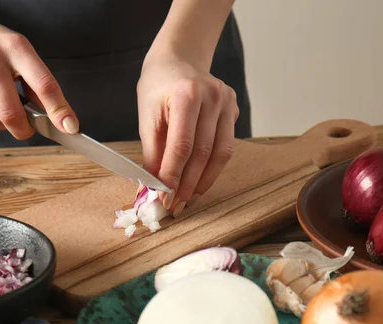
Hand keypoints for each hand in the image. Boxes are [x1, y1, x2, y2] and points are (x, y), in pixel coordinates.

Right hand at [0, 9, 78, 138]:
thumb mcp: (19, 51)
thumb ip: (36, 81)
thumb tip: (54, 113)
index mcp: (17, 48)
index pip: (44, 84)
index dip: (59, 109)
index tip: (69, 126)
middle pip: (12, 112)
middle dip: (24, 130)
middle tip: (28, 129)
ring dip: (3, 123)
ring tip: (2, 105)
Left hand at [137, 55, 238, 215]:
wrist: (178, 59)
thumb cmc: (157, 88)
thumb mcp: (147, 117)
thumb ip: (152, 153)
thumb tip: (154, 187)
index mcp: (187, 95)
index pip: (182, 146)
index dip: (173, 176)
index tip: (164, 198)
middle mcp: (213, 96)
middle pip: (203, 153)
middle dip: (187, 184)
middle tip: (175, 206)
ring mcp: (228, 102)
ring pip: (221, 153)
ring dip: (204, 181)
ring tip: (188, 198)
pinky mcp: (235, 109)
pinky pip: (226, 145)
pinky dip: (213, 167)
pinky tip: (200, 180)